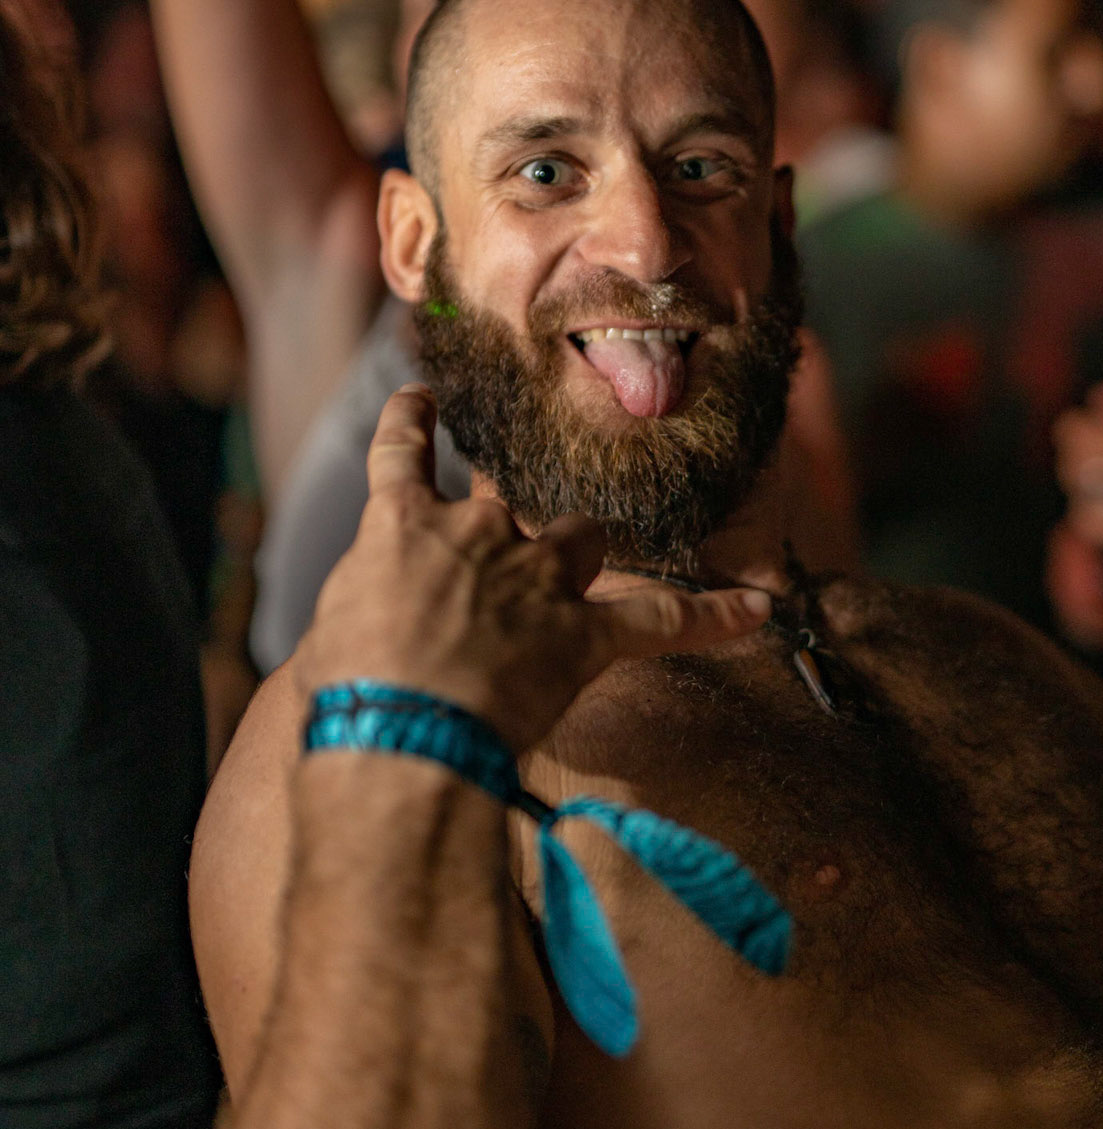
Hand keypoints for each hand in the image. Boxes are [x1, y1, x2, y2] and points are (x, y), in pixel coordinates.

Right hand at [294, 387, 771, 752]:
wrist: (398, 728)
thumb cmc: (343, 697)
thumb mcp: (317, 653)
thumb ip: (339, 635)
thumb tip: (330, 663)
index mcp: (397, 529)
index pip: (400, 456)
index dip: (412, 424)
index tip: (419, 399)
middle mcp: (473, 534)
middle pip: (504, 505)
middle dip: (506, 520)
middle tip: (499, 545)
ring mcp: (536, 580)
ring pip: (579, 541)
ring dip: (581, 551)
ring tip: (584, 566)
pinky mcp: (585, 635)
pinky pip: (664, 619)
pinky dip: (714, 616)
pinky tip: (759, 610)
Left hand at [1053, 384, 1102, 553]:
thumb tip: (1096, 398)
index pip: (1082, 438)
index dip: (1074, 425)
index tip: (1079, 420)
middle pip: (1075, 467)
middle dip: (1078, 451)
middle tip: (1094, 442)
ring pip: (1079, 497)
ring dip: (1084, 480)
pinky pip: (1091, 526)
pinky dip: (1090, 509)